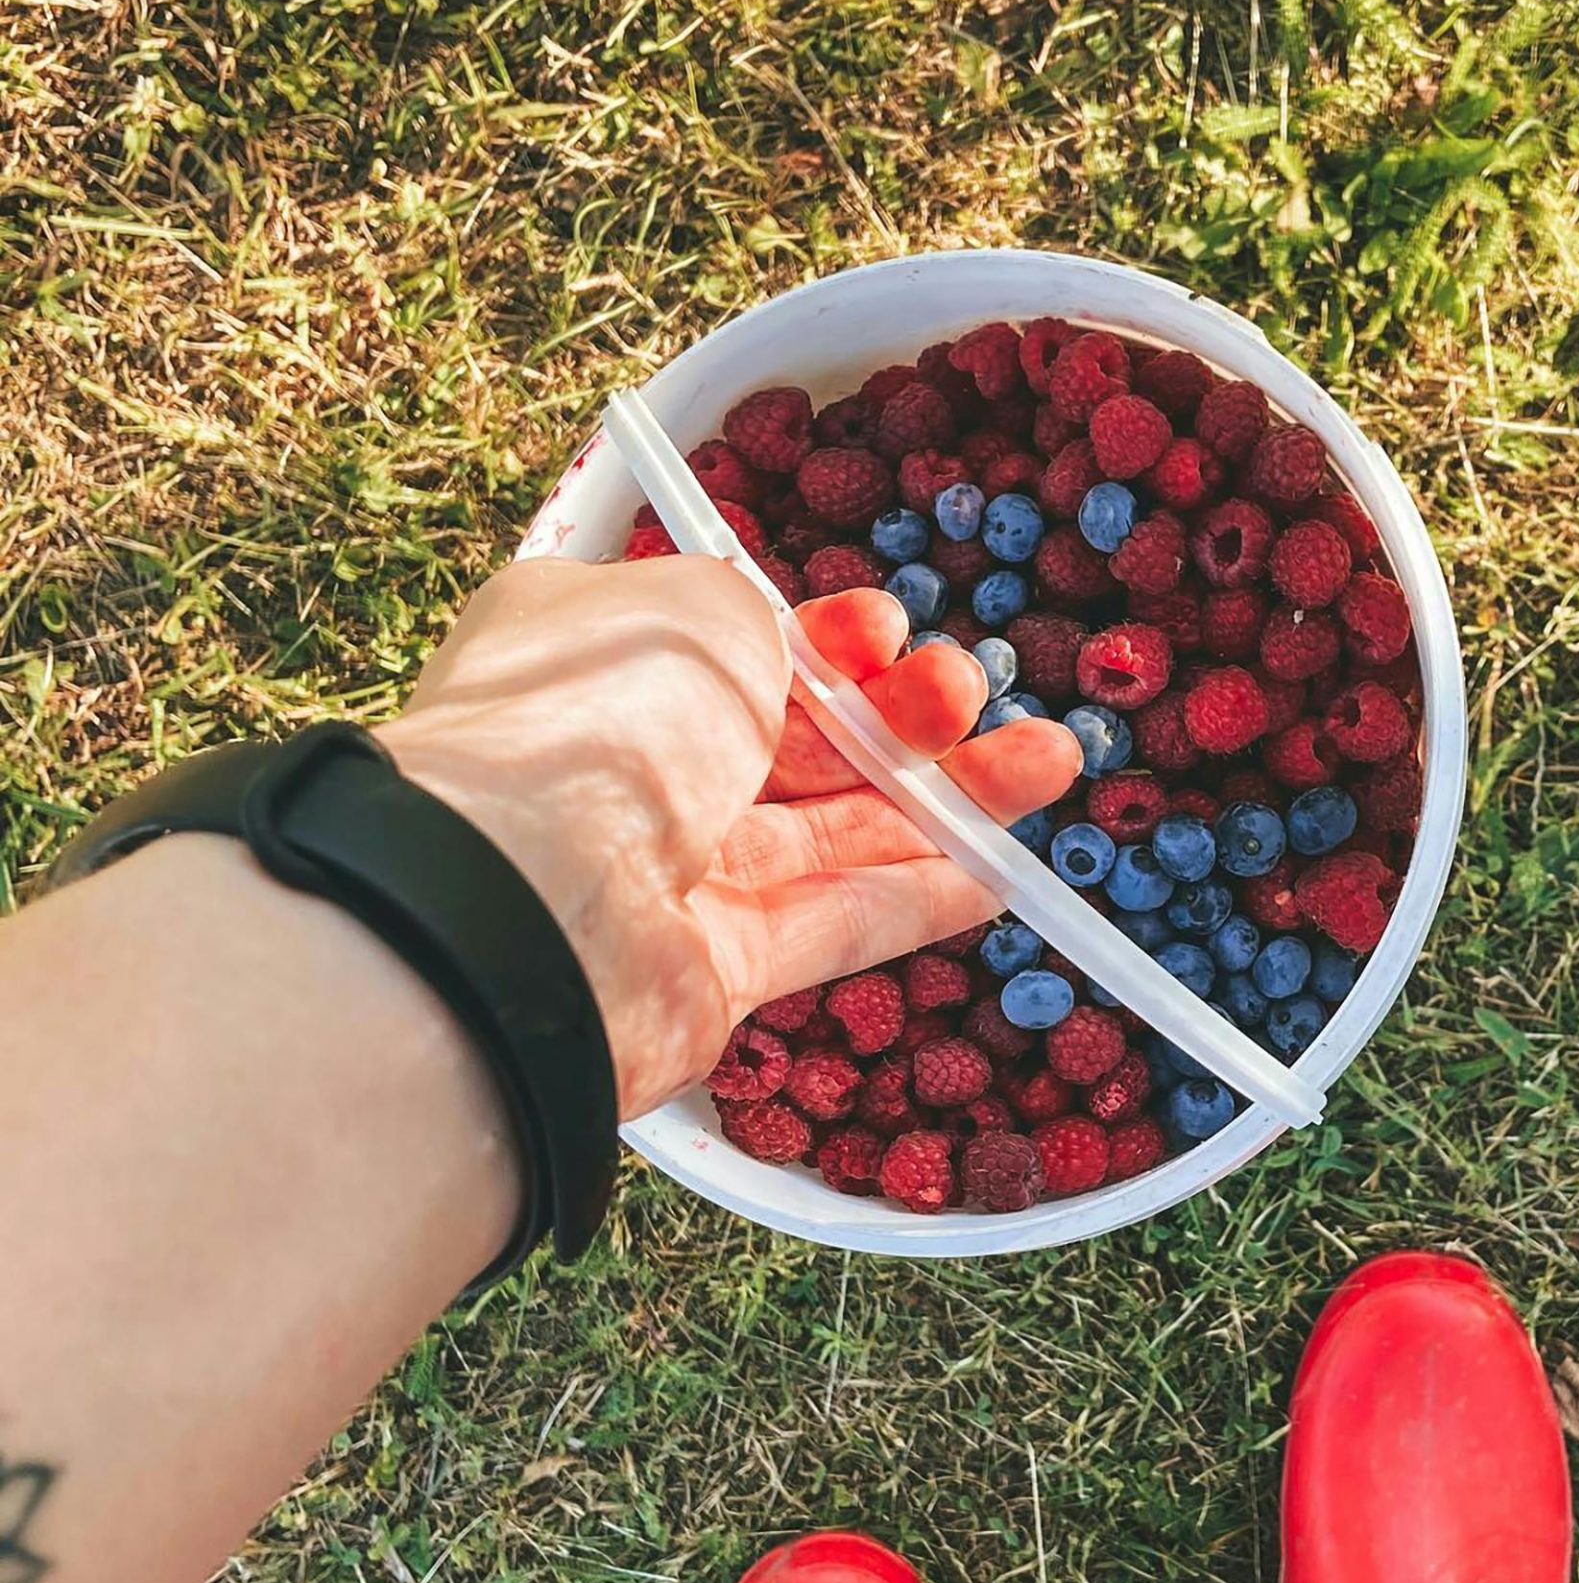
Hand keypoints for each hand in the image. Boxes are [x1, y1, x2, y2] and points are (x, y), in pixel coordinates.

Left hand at [381, 555, 1081, 1116]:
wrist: (525, 902)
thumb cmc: (599, 718)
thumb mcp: (694, 609)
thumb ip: (755, 618)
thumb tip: (785, 640)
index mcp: (598, 661)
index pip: (732, 651)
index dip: (824, 640)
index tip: (889, 626)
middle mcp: (628, 769)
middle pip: (794, 744)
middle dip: (901, 716)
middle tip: (974, 693)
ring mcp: (671, 878)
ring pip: (832, 833)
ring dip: (942, 801)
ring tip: (1048, 765)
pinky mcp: (714, 973)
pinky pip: (833, 924)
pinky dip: (917, 897)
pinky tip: (1002, 870)